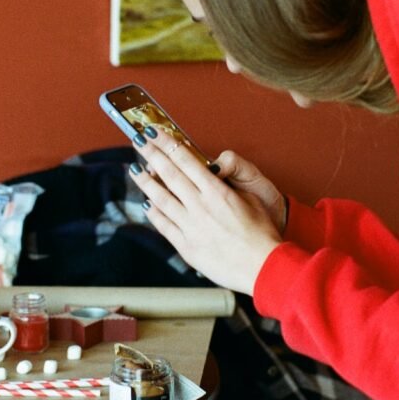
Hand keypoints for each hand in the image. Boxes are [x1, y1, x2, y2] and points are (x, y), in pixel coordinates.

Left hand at [130, 128, 281, 295]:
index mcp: (216, 191)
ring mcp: (191, 226)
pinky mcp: (186, 247)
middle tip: (138, 140)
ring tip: (135, 170)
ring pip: (161, 199)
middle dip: (151, 154)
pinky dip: (153, 213)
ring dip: (146, 182)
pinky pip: (163, 225)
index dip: (167, 144)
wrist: (263, 267)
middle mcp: (200, 206)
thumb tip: (211, 172)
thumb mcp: (250, 198)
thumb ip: (226, 184)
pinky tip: (147, 204)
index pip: (186, 160)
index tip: (155, 133)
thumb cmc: (261, 233)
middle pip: (169, 174)